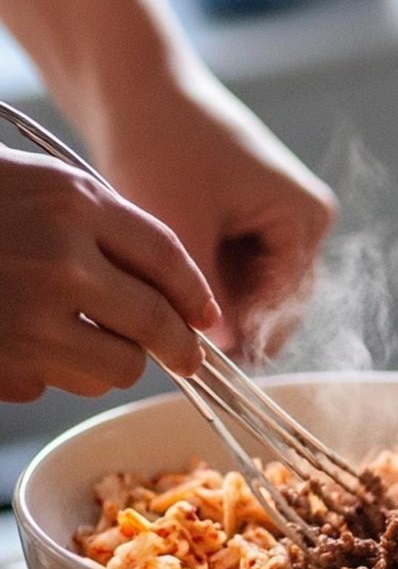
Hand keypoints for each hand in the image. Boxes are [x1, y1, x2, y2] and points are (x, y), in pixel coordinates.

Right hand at [0, 147, 217, 401]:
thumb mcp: (41, 184)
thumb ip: (103, 225)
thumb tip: (174, 291)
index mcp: (75, 204)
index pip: (168, 260)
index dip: (197, 296)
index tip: (207, 318)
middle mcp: (60, 262)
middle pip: (154, 326)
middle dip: (178, 348)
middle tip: (187, 358)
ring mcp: (26, 318)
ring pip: (112, 369)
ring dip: (109, 362)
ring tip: (79, 336)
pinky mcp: (0, 363)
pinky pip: (50, 384)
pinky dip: (45, 372)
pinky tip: (16, 340)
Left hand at [88, 62, 336, 357]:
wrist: (131, 83)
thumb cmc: (161, 141)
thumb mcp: (183, 229)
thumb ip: (207, 296)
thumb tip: (219, 352)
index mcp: (306, 218)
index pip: (285, 307)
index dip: (242, 336)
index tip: (195, 358)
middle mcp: (306, 220)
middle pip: (274, 303)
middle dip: (228, 318)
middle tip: (174, 335)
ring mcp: (281, 217)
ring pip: (252, 290)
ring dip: (216, 299)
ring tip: (166, 299)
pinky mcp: (253, 214)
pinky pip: (237, 268)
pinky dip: (207, 278)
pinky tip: (171, 277)